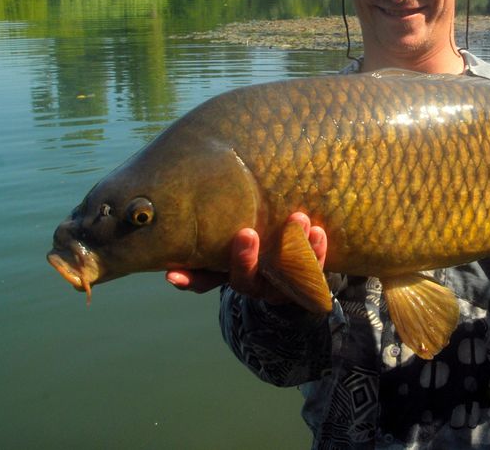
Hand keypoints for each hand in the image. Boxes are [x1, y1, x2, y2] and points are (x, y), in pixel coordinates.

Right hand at [166, 212, 327, 302]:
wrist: (296, 266)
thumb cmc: (254, 239)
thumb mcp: (232, 237)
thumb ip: (214, 228)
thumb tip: (173, 202)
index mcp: (226, 274)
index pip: (202, 281)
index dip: (187, 280)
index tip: (172, 275)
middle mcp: (251, 285)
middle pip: (243, 279)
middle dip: (243, 259)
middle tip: (246, 234)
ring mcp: (278, 286)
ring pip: (282, 273)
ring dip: (291, 247)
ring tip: (298, 219)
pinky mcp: (305, 281)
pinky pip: (312, 270)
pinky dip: (316, 251)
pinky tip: (317, 231)